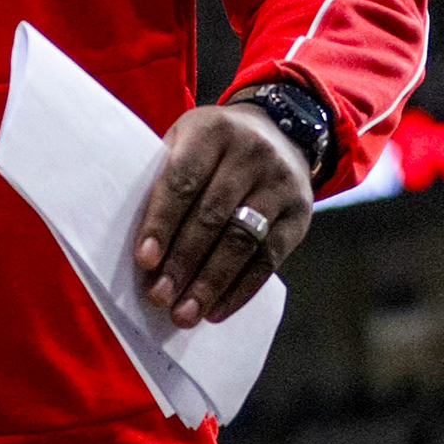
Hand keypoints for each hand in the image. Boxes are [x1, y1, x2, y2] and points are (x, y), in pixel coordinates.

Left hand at [134, 104, 313, 325]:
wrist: (282, 130)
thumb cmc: (216, 146)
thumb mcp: (187, 140)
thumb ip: (165, 181)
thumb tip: (142, 251)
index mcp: (213, 131)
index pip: (183, 180)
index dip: (162, 222)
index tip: (145, 261)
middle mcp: (252, 152)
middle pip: (212, 215)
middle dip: (183, 261)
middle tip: (160, 296)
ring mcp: (280, 183)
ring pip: (242, 241)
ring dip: (211, 283)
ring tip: (185, 314)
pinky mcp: (300, 213)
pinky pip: (269, 258)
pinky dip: (241, 289)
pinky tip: (217, 309)